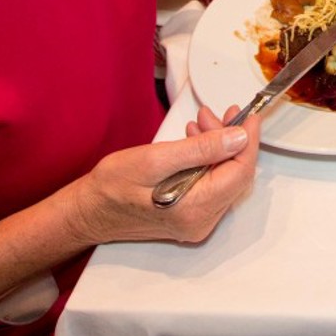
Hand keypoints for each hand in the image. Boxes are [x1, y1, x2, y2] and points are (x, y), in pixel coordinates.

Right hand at [68, 105, 261, 244]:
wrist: (87, 211)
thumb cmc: (111, 188)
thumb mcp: (155, 159)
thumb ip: (200, 150)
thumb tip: (238, 138)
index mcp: (196, 209)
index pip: (240, 172)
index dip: (248, 140)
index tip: (247, 116)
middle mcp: (202, 222)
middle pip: (235, 174)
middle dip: (231, 139)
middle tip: (219, 113)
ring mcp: (197, 221)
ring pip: (224, 177)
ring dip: (218, 146)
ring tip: (202, 122)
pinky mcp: (191, 215)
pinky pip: (212, 183)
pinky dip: (208, 159)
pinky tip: (196, 140)